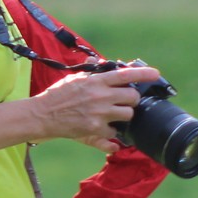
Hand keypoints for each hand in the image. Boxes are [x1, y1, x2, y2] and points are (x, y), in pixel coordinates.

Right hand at [32, 64, 166, 152]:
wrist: (43, 115)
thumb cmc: (58, 95)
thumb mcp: (74, 78)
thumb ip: (90, 71)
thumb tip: (99, 62)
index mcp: (97, 81)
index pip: (125, 74)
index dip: (143, 73)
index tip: (155, 73)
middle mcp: (101, 96)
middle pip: (132, 97)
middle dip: (131, 100)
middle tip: (124, 102)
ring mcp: (99, 113)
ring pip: (128, 115)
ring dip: (124, 116)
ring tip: (113, 116)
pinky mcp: (95, 129)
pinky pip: (115, 134)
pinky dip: (112, 135)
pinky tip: (104, 132)